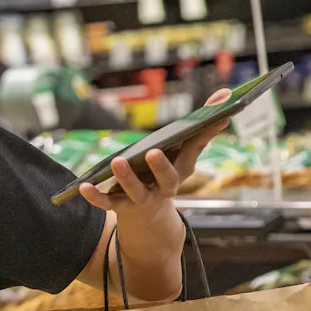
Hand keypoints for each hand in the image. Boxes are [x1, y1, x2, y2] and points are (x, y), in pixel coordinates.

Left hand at [78, 89, 232, 216]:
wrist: (148, 217)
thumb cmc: (165, 174)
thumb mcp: (182, 153)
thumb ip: (199, 128)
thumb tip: (226, 93)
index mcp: (182, 170)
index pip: (196, 150)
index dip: (207, 133)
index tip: (220, 116)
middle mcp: (165, 188)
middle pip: (166, 179)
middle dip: (161, 166)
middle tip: (152, 152)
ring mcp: (142, 199)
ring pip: (136, 191)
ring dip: (126, 178)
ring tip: (117, 161)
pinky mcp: (120, 207)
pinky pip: (107, 203)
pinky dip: (96, 196)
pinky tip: (84, 186)